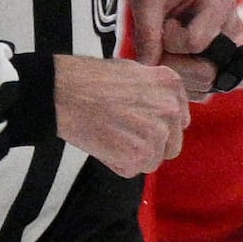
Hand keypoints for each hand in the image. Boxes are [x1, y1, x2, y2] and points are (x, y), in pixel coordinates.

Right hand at [52, 55, 190, 176]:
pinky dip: (116, 164)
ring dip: (133, 156)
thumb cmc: (88, 80)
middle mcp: (171, 109)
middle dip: (151, 145)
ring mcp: (157, 133)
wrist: (64, 92)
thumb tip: (158, 109)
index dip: (159, 127)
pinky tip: (102, 145)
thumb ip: (153, 92)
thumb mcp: (133, 71)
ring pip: (153, 160)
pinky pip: (132, 170)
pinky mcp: (139, 154)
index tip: (142, 127)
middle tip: (124, 137)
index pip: (179, 120)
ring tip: (110, 138)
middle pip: (171, 144)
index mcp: (170, 85)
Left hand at [125, 0, 242, 95]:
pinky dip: (183, 82)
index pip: (196, 42)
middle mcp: (232, 29)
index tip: (163, 22)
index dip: (170, 40)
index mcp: (221, 4)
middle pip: (207, 71)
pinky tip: (170, 63)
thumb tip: (147, 68)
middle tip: (159, 44)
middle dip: (174, 64)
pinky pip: (205, 87)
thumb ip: (146, 31)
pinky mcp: (221, 61)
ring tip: (165, 51)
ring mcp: (230, 48)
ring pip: (206, 83)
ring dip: (178, 75)